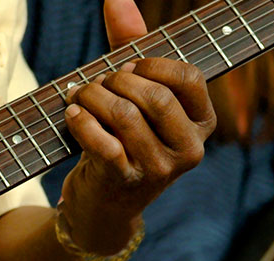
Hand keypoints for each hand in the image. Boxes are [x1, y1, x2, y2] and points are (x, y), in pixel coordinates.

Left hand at [57, 0, 216, 254]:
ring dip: (92, 97)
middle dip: (117, 81)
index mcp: (202, 124)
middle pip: (155, 96)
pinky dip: (81, 122)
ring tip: (78, 96)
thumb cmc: (123, 138)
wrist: (104, 203)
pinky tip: (72, 115)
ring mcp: (160, 170)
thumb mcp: (134, 92)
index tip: (128, 68)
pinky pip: (103, 142)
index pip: (188, 78)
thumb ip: (130, 44)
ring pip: (125, 115)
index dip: (151, 65)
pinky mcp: (126, 183)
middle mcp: (190, 150)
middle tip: (97, 83)